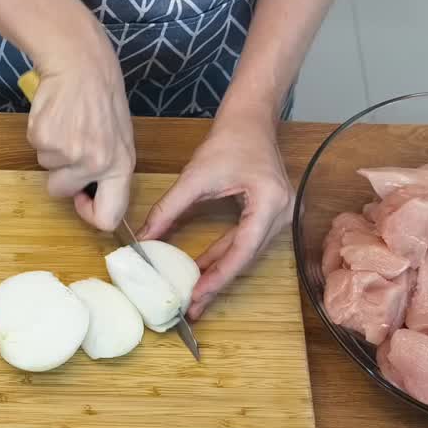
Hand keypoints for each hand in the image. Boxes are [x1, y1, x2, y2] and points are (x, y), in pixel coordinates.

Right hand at [27, 33, 135, 231]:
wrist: (81, 64)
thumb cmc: (102, 98)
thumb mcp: (119, 138)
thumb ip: (109, 170)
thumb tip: (94, 197)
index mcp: (120, 166)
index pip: (108, 217)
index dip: (89, 214)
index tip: (82, 199)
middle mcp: (95, 164)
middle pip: (62, 192)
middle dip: (61, 175)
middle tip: (71, 145)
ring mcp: (68, 152)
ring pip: (47, 168)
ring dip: (53, 150)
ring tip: (68, 123)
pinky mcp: (44, 139)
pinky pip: (36, 149)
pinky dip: (42, 135)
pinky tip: (56, 116)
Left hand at [139, 108, 293, 319]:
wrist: (251, 119)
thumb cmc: (230, 139)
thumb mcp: (196, 176)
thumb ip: (169, 208)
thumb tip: (145, 236)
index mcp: (270, 203)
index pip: (243, 249)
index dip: (219, 276)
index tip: (197, 295)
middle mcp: (282, 214)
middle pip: (246, 258)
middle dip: (217, 282)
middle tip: (192, 308)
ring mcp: (278, 216)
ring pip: (245, 254)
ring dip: (219, 273)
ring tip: (194, 296)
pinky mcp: (268, 216)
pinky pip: (243, 243)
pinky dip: (223, 257)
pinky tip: (203, 272)